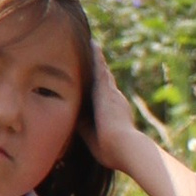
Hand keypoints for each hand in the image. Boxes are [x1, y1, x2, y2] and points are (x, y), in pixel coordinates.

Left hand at [86, 44, 139, 167]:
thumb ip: (83, 128)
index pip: (103, 95)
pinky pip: (100, 68)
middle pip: (104, 79)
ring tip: (92, 44)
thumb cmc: (112, 151)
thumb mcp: (93, 139)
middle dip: (99, 68)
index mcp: (112, 111)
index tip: (93, 78)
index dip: (98, 86)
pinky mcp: (107, 89)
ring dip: (97, 58)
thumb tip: (69, 122)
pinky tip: (91, 44)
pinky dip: (96, 56)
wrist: (125, 147)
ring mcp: (111, 93)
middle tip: (93, 53)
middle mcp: (114, 99)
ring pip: (102, 71)